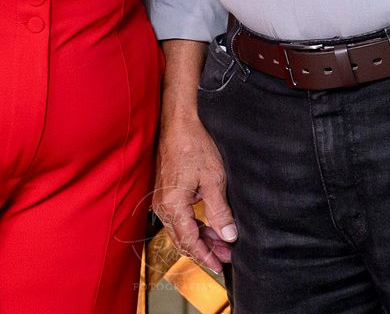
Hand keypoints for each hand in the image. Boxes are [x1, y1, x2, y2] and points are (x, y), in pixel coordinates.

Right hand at [151, 111, 236, 269]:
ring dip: (200, 238)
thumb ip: (220, 212)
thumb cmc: (194, 146)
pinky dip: (193, 224)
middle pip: (183, 239)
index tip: (220, 266)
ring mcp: (161, 199)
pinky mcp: (164, 192)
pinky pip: (177, 217)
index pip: (189, 242)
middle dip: (205, 250)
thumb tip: (228, 236)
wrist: (177, 123)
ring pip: (180, 229)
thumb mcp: (213, 180)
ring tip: (222, 242)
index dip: (206, 256)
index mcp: (173, 206)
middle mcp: (162, 206)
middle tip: (226, 256)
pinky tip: (208, 226)